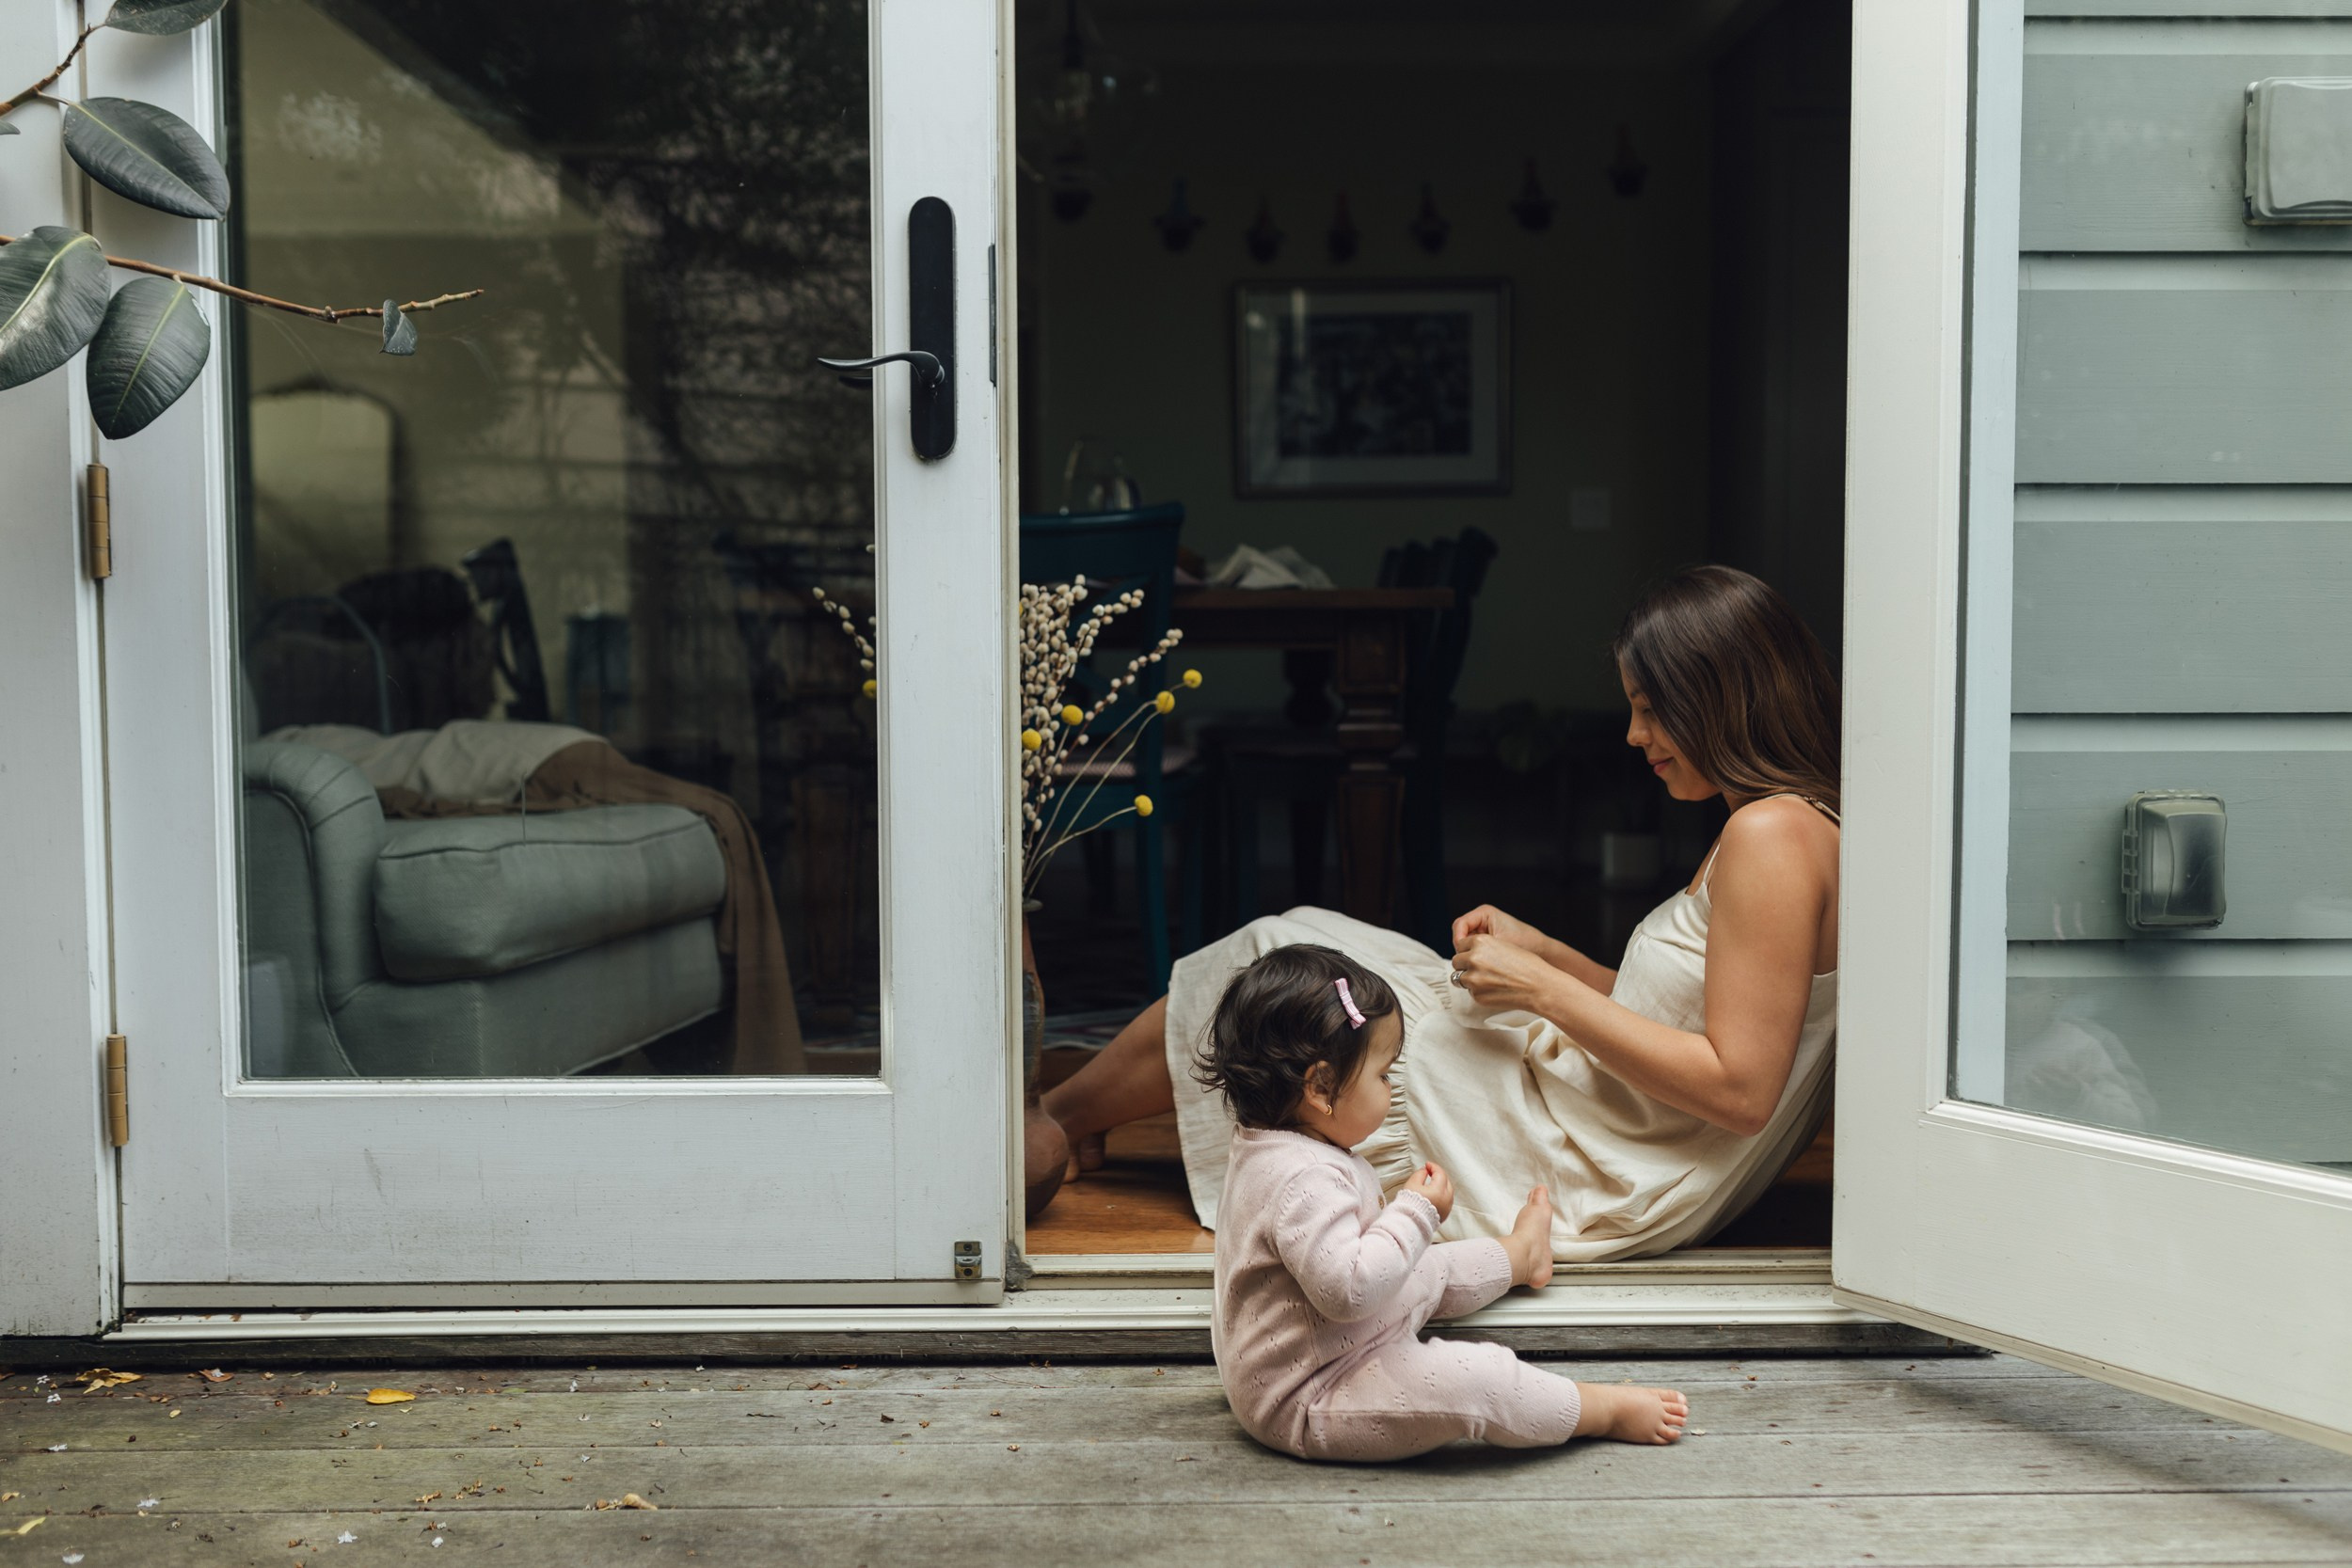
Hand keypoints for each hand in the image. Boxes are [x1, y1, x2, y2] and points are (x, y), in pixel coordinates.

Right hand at [1402, 1161, 1454, 1221]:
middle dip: (1439, 1175)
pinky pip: (1447, 1201)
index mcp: (1439, 1190)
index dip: (1433, 1167)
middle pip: (1447, 1182)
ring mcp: (1447, 1208)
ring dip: (1442, 1184)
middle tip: (1430, 1171)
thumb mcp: (1412, 1184)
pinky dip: (1442, 1194)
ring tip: (1432, 1182)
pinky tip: (1434, 1193)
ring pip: (1448, 1191)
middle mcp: (1446, 1199)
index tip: (1427, 1165)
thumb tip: (1425, 1171)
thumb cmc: (1410, 1204)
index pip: (1440, 1173)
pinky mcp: (1445, 1215)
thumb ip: (1420, 1174)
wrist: (1410, 1223)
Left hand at [1450, 932, 1567, 1014]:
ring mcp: (1473, 978)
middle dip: (1465, 965)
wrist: (1539, 986)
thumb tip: (1466, 955)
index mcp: (1480, 942)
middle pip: (1456, 961)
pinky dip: (1479, 991)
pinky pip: (1470, 991)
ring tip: (1486, 979)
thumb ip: (1483, 949)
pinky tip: (1495, 989)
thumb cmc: (1527, 965)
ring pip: (1459, 978)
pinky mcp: (1476, 995)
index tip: (1474, 955)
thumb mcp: (1503, 945)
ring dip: (1468, 978)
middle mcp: (1473, 958)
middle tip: (1479, 969)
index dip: (1468, 951)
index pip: (1461, 945)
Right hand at [1451, 903, 1541, 954]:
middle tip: (1469, 961)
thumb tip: (1460, 957)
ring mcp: (1484, 929)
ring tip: (1478, 963)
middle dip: (1463, 948)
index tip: (1464, 953)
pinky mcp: (1488, 940)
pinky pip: (1474, 948)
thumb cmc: (1525, 943)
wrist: (1541, 949)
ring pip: (1466, 942)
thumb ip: (1478, 948)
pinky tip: (1483, 963)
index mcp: (1484, 913)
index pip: (1459, 925)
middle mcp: (1482, 919)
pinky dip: (1476, 955)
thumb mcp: (1499, 944)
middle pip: (1460, 933)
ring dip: (1470, 953)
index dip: (1459, 939)